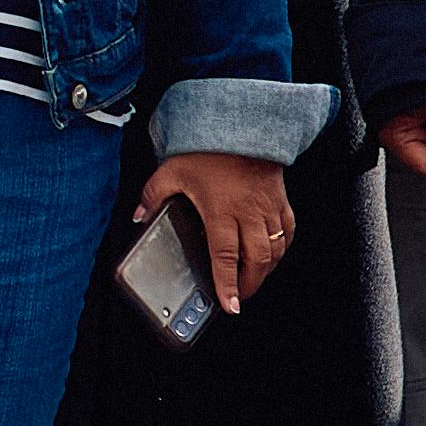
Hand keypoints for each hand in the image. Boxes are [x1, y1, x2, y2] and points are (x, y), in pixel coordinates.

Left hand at [136, 150, 296, 313]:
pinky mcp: (280, 199)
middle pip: (256, 260)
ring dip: (265, 270)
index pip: (225, 257)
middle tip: (239, 297)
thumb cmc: (208, 147)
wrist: (243, 120)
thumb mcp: (172, 170)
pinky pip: (287, 231)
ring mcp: (267, 207)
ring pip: (274, 250)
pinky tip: (271, 253)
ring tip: (252, 279)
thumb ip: (153, 195)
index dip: (227, 285)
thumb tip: (138, 215)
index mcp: (221, 210)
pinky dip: (281, 247)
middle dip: (249, 285)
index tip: (230, 305)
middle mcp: (248, 213)